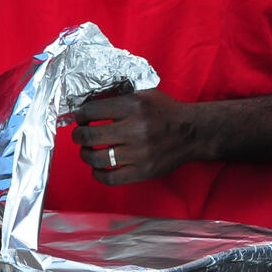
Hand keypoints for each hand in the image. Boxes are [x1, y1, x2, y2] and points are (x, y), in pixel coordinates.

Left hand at [68, 88, 204, 184]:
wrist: (193, 132)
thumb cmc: (166, 111)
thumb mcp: (145, 93)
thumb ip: (120, 96)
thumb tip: (90, 103)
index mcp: (133, 106)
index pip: (92, 111)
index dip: (80, 115)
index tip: (81, 118)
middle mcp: (135, 129)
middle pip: (90, 136)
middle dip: (78, 135)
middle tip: (80, 135)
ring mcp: (139, 153)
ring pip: (97, 158)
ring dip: (86, 154)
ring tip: (88, 151)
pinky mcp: (143, 171)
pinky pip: (111, 178)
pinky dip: (99, 174)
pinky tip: (98, 168)